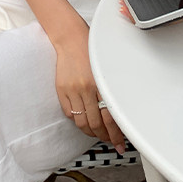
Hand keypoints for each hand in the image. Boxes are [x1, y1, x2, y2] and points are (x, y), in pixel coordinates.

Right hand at [54, 23, 126, 153]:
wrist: (71, 38)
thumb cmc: (91, 51)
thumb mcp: (105, 70)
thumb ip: (110, 90)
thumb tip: (118, 112)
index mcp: (101, 83)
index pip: (111, 117)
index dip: (116, 134)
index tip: (120, 142)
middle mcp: (87, 88)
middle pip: (96, 123)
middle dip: (105, 137)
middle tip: (111, 142)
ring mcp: (73, 90)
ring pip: (82, 122)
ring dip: (91, 132)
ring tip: (98, 134)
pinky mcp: (62, 90)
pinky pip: (69, 113)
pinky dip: (77, 120)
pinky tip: (83, 121)